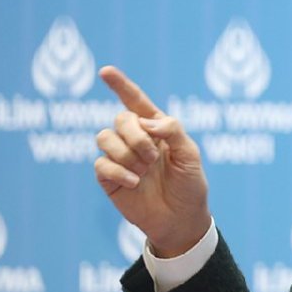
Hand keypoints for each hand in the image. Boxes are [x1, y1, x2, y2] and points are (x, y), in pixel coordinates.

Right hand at [94, 66, 210, 256]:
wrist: (182, 220)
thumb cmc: (190, 186)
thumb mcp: (190, 155)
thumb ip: (172, 131)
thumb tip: (144, 122)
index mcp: (155, 129)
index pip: (135, 101)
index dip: (120, 85)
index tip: (105, 71)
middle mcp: (134, 140)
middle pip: (120, 119)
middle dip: (135, 135)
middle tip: (153, 157)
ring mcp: (120, 158)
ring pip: (104, 137)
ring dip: (126, 152)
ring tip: (144, 171)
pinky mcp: (109, 178)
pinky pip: (100, 164)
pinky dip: (118, 171)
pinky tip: (134, 182)